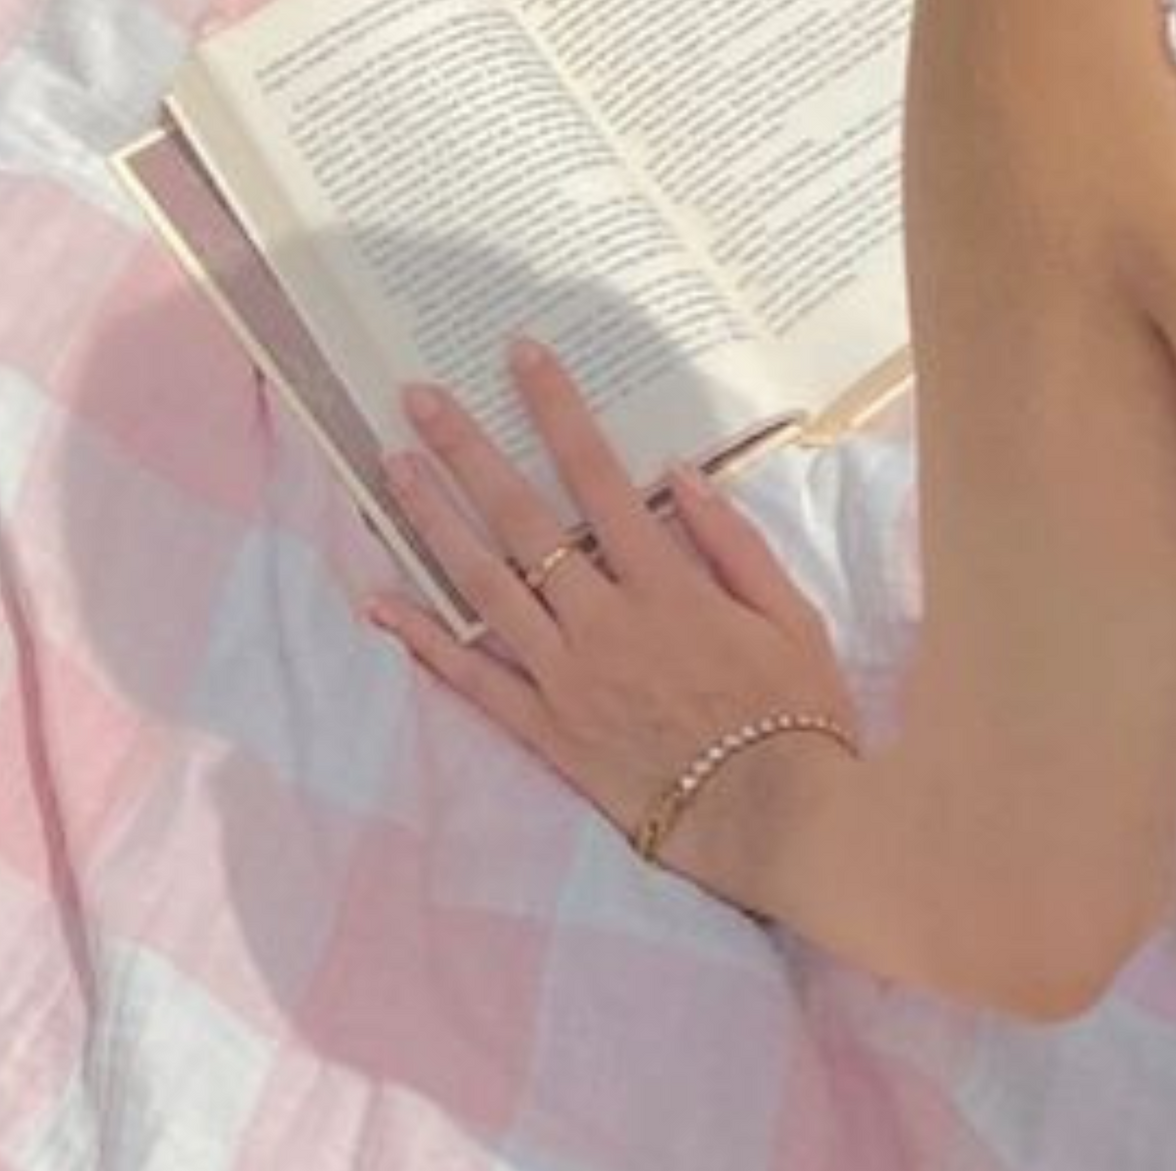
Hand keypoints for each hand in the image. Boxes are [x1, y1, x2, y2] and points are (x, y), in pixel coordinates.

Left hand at [365, 339, 859, 900]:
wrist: (777, 821)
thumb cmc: (795, 713)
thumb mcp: (790, 612)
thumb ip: (730, 539)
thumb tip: (677, 471)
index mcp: (666, 584)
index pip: (598, 475)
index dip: (556, 408)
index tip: (521, 354)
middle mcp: (604, 622)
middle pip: (522, 520)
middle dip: (468, 450)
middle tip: (419, 397)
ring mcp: (567, 678)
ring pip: (486, 586)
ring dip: (435, 522)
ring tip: (394, 466)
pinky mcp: (547, 732)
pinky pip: (474, 682)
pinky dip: (424, 641)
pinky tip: (380, 602)